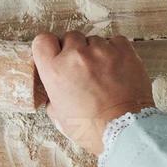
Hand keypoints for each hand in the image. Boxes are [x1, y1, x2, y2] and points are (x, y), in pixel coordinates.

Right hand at [32, 32, 154, 155]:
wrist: (124, 130)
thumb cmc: (91, 128)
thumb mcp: (59, 114)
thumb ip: (53, 93)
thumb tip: (56, 86)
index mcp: (55, 71)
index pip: (42, 40)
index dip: (50, 47)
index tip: (57, 54)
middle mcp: (76, 56)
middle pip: (71, 37)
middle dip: (76, 51)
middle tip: (84, 69)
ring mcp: (101, 51)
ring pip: (94, 40)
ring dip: (97, 52)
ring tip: (104, 73)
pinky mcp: (124, 51)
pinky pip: (115, 41)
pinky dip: (116, 51)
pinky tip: (117, 68)